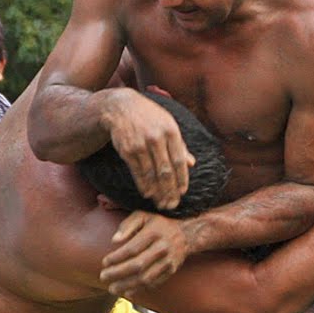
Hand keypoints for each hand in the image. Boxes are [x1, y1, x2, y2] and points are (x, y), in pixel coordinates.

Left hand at [100, 211, 192, 296]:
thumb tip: (114, 240)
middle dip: (118, 273)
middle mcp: (162, 248)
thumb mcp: (144, 216)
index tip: (104, 262)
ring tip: (112, 288)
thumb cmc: (159, 223)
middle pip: (138, 265)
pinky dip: (140, 290)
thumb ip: (128, 225)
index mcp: (154, 232)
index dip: (117, 257)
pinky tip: (128, 292)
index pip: (132, 248)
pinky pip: (154, 283)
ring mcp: (168, 261)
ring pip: (146, 277)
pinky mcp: (171, 270)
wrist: (187, 233)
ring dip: (127, 285)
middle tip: (103, 277)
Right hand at [101, 91, 193, 211]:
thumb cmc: (149, 118)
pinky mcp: (127, 150)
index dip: (181, 179)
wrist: (121, 107)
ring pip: (151, 174)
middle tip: (172, 205)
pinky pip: (137, 172)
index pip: (179, 161)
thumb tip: (192, 164)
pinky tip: (147, 194)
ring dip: (157, 192)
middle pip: (166, 171)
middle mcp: (157, 138)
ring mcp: (141, 144)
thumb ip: (180, 145)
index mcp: (171, 131)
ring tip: (161, 203)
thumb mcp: (167, 125)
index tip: (182, 193)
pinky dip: (143, 185)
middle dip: (169, 191)